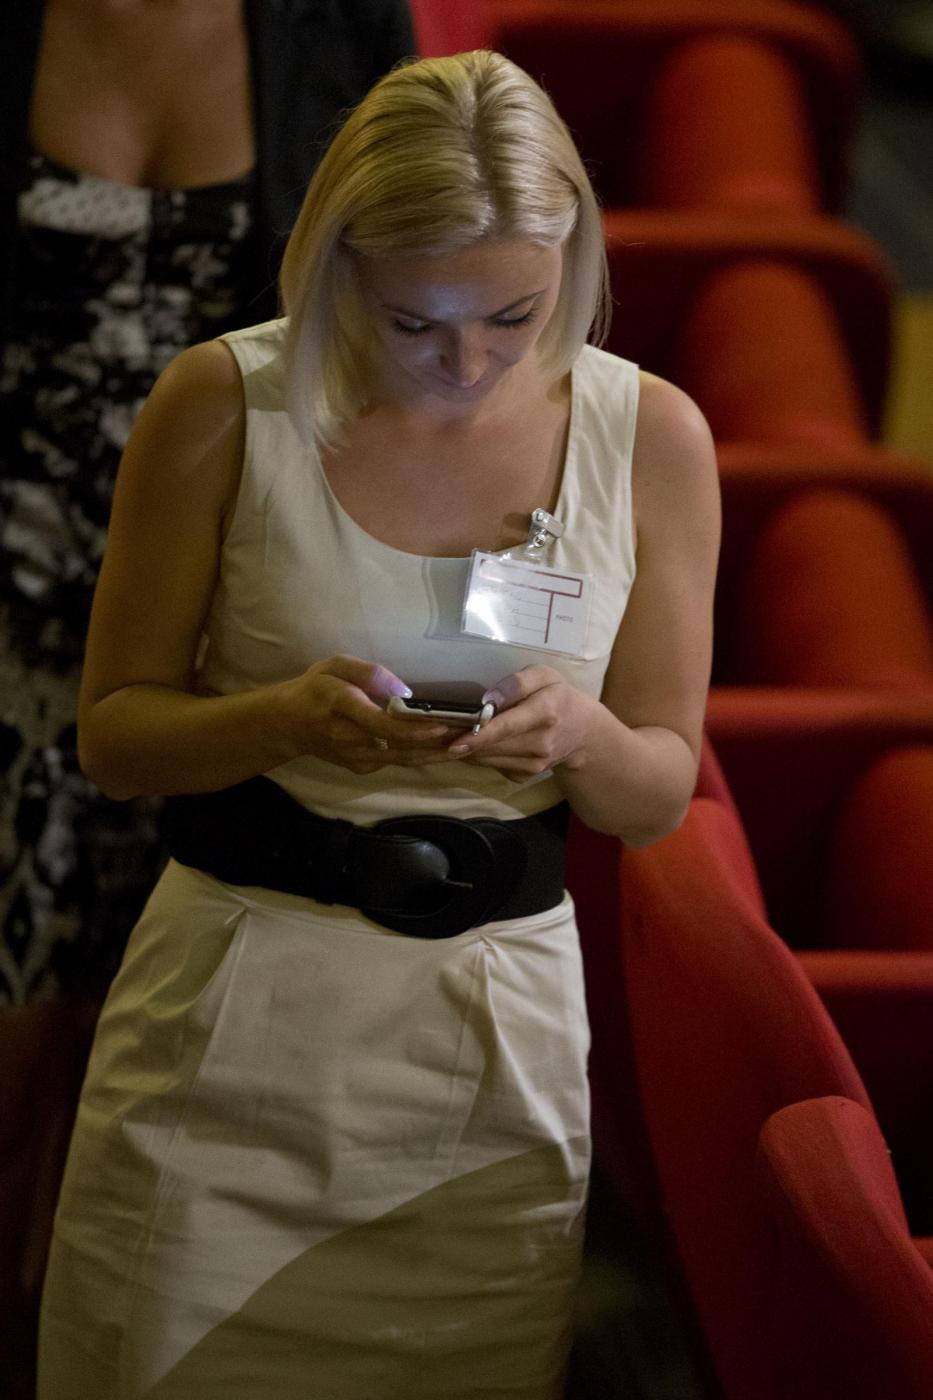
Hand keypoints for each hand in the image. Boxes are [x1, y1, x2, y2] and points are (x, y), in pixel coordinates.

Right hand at [277, 655, 452, 773]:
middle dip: (436, 743)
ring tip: (465, 745)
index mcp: (342, 707)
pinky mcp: (361, 767)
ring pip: (402, 759)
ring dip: (435, 755)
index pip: (382, 724)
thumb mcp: (335, 665)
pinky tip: (442, 749)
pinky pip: (395, 761)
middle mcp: (350, 738)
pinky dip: (420, 756)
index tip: (443, 725)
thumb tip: (403, 691)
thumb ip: (368, 674)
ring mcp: (355, 757)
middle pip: (399, 746)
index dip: (413, 729)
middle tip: (470, 735)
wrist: (287, 724)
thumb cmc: (314, 688)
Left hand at [446, 665, 593, 777]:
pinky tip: (480, 742)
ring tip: (454, 732)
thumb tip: (488, 699)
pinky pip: (492, 765)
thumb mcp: (544, 676)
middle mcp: (540, 744)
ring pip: (487, 758)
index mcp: (545, 713)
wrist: (583, 733)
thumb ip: (517, 683)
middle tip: (439, 729)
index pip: (507, 727)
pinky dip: (480, 754)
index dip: (479, 735)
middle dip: (463, 738)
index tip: (454, 741)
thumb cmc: (559, 696)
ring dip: (468, 747)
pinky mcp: (524, 776)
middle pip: (492, 745)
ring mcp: (533, 765)